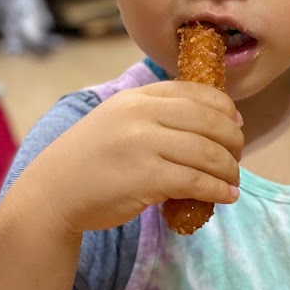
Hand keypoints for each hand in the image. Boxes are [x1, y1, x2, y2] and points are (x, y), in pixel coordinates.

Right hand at [17, 81, 243, 235]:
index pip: (197, 93)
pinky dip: (219, 189)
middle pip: (210, 121)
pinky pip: (197, 181)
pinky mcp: (147, 177)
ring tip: (233, 180)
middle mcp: (142, 115)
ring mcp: (144, 145)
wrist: (53, 193)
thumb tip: (210, 122)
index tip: (236, 125)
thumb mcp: (118, 120)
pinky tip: (227, 196)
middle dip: (233, 141)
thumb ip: (154, 115)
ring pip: (208, 152)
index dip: (225, 109)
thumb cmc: (90, 160)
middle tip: (236, 157)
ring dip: (230, 169)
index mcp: (138, 97)